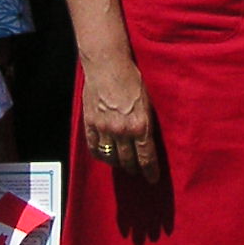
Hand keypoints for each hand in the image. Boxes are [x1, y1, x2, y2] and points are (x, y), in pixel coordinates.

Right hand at [82, 60, 160, 183]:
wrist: (108, 65)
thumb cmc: (132, 78)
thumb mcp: (147, 101)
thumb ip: (145, 122)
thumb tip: (147, 137)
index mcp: (141, 125)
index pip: (146, 157)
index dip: (150, 171)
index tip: (152, 179)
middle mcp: (123, 131)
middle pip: (128, 160)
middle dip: (134, 169)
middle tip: (137, 173)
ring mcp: (105, 128)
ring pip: (111, 157)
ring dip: (118, 163)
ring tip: (122, 165)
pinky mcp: (91, 123)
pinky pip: (94, 147)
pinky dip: (100, 155)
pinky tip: (105, 156)